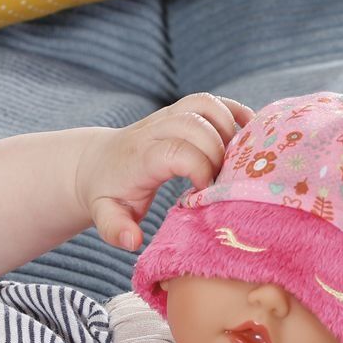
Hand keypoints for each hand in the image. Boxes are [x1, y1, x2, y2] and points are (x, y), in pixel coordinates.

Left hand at [76, 93, 255, 251]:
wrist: (96, 162)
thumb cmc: (108, 193)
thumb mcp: (105, 215)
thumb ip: (116, 229)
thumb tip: (134, 241)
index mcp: (140, 157)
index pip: (176, 151)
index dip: (199, 168)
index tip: (204, 192)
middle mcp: (154, 130)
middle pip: (195, 125)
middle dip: (218, 152)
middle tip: (222, 179)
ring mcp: (167, 116)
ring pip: (205, 106)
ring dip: (229, 129)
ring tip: (236, 158)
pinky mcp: (179, 110)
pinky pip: (211, 101)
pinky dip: (233, 112)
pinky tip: (246, 134)